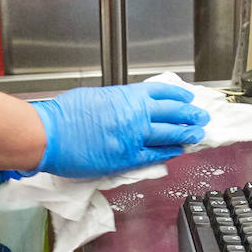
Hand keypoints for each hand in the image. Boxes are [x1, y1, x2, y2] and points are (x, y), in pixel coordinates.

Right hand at [30, 81, 207, 178]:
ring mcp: (133, 138)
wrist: (51, 135)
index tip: (186, 97)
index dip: (178, 95)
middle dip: (189, 115)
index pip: (161, 92)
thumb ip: (117, 101)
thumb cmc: (65, 115)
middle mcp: (134, 115)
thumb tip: (128, 106)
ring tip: (197, 134)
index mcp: (126, 96)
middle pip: (171, 113)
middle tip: (200, 117)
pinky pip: (154, 155)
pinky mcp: (126, 158)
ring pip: (168, 135)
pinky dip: (168, 152)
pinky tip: (177, 151)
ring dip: (186, 134)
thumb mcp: (95, 97)